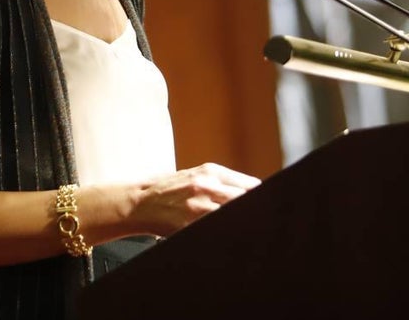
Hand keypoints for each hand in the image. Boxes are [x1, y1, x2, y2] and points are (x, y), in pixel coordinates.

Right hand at [129, 163, 259, 236]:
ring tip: (246, 228)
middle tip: (263, 219)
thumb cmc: (169, 189)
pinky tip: (225, 236)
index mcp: (210, 171)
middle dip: (255, 209)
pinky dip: (223, 232)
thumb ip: (224, 181)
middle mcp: (206, 186)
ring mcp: (198, 207)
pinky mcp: (190, 225)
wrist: (140, 203)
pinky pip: (216, 228)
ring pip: (232, 214)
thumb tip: (256, 190)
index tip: (268, 205)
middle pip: (244, 199)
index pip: (250, 185)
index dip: (262, 197)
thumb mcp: (195, 175)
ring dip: (240, 221)